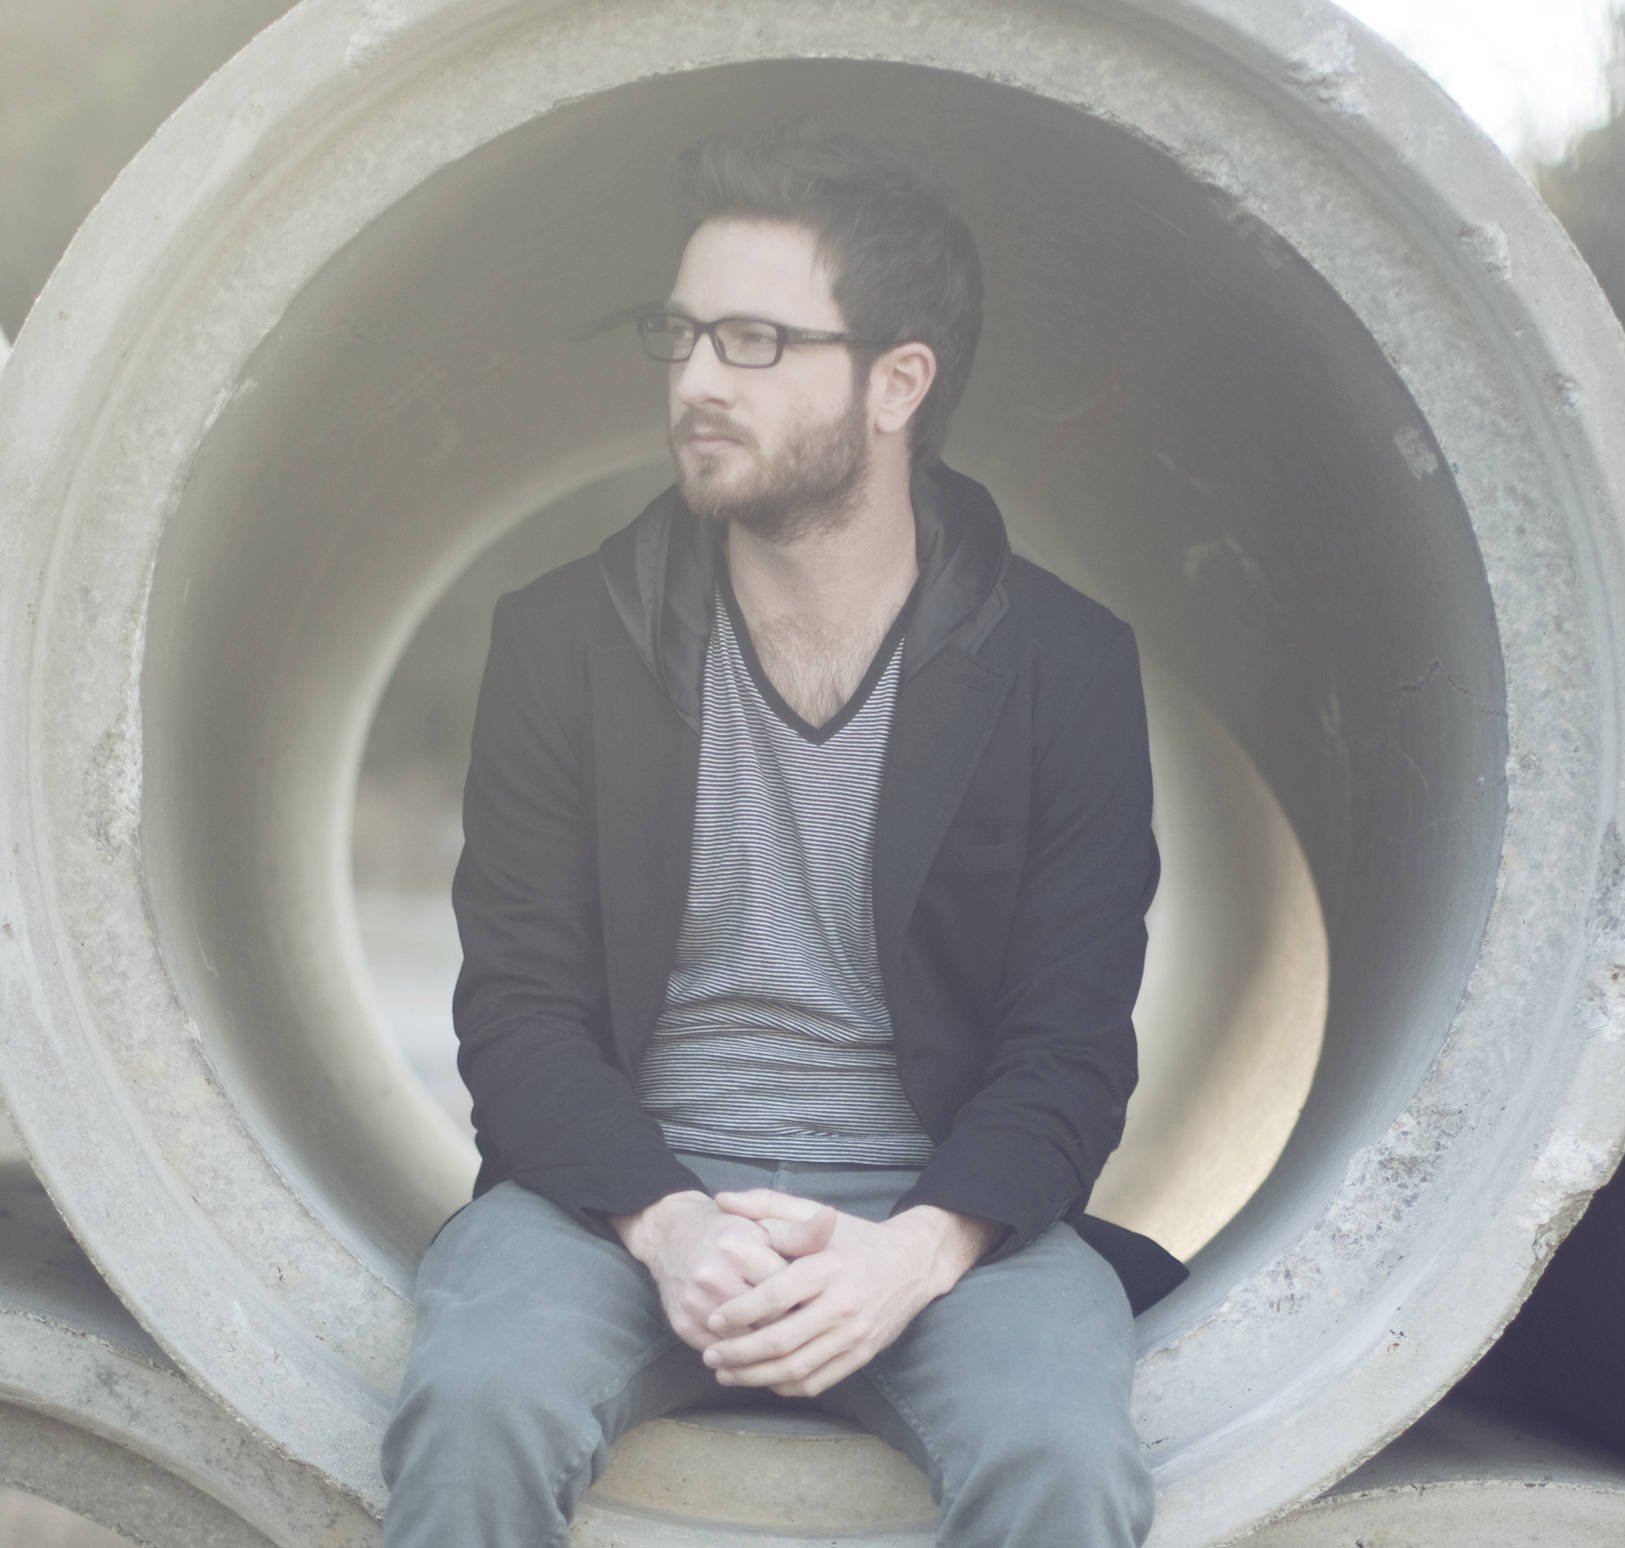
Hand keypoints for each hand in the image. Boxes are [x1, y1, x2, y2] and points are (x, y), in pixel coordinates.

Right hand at [610, 1191, 834, 1351]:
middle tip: (807, 1330)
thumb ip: (800, 1232)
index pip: (786, 1290)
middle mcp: (713, 1275)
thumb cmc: (728, 1230)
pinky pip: (723, 1352)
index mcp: (739, 1246)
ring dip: (768, 1348)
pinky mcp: (682, 1325)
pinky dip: (742, 1358)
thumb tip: (831, 1219)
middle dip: (790, 1327)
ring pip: (746, 1342)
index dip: (806, 1301)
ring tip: (787, 1344)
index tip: (819, 1306)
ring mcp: (695, 1303)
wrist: (672, 1235)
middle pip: (767, 1319)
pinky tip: (758, 1354)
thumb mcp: (765, 1223)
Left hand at [701, 1189, 997, 1396]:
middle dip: (740, 1353)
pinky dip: (786, 1386)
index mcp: (827, 1266)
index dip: (740, 1311)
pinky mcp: (862, 1355)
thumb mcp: (814, 1211)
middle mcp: (843, 1303)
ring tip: (726, 1373)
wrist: (913, 1262)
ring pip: (797, 1368)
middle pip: (782, 1340)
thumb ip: (766, 1204)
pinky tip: (763, 1380)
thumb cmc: (855, 1236)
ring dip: (756, 1376)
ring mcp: (854, 1334)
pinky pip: (818, 1381)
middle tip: (711, 1356)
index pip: (777, 1295)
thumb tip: (722, 1199)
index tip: (713, 1319)